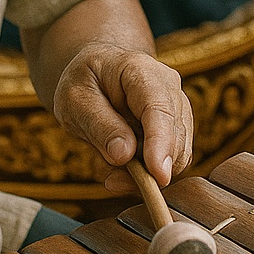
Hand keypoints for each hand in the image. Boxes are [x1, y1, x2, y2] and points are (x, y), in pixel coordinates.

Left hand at [52, 45, 193, 195]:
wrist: (97, 74)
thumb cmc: (85, 82)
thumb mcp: (75, 100)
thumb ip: (98, 124)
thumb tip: (124, 155)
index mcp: (141, 71)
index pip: (159, 109)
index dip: (161, 143)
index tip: (158, 174)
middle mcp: (169, 88)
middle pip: (175, 137)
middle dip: (149, 167)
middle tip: (112, 181)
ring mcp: (177, 109)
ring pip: (176, 155)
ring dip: (146, 173)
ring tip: (110, 172)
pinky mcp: (177, 130)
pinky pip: (169, 161)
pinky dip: (146, 172)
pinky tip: (120, 170)